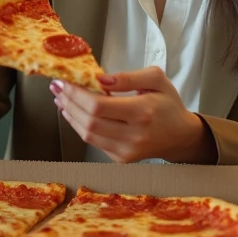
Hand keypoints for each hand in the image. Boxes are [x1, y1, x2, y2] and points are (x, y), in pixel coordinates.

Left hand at [52, 67, 216, 163]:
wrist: (180, 136)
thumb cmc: (168, 104)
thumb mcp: (156, 80)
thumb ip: (129, 77)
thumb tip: (101, 79)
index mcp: (142, 112)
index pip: (98, 106)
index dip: (76, 94)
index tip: (63, 81)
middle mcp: (134, 135)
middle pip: (89, 121)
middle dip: (68, 102)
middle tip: (57, 87)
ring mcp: (126, 151)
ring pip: (87, 134)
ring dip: (70, 115)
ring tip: (61, 99)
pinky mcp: (121, 159)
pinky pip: (94, 142)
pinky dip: (80, 126)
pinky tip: (75, 113)